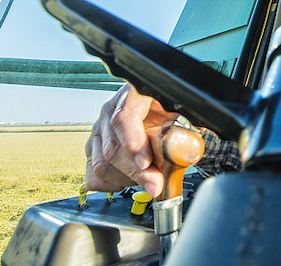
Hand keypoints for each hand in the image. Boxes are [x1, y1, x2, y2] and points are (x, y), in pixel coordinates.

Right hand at [85, 83, 177, 197]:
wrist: (158, 110)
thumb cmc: (169, 111)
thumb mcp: (181, 113)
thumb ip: (183, 129)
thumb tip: (187, 150)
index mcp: (132, 94)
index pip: (124, 117)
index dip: (134, 142)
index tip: (146, 162)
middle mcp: (110, 111)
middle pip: (113, 146)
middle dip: (136, 171)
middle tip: (156, 184)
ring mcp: (98, 130)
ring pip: (102, 164)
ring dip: (127, 179)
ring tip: (148, 181)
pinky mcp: (92, 150)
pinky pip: (93, 175)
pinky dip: (113, 185)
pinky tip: (130, 181)